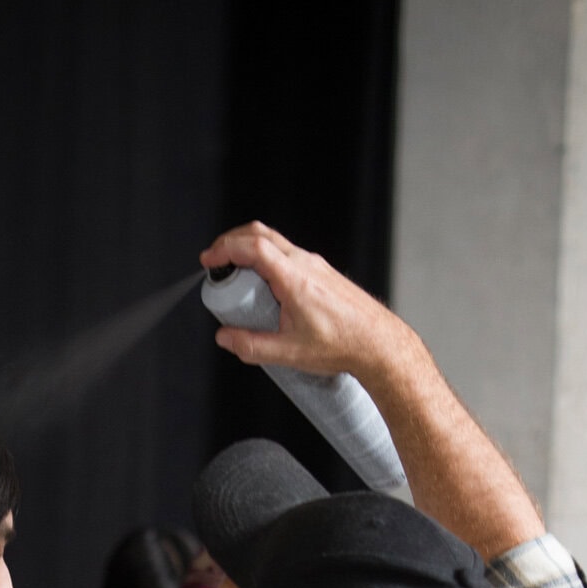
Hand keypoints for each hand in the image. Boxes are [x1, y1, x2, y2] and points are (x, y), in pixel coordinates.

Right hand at [200, 220, 395, 382]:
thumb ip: (252, 346)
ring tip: (236, 275)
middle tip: (216, 260)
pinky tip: (264, 284)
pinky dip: (267, 258)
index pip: (253, 247)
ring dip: (250, 250)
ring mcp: (315, 264)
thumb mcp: (289, 353)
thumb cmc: (341, 345)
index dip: (225, 248)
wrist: (377, 342)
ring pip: (275, 241)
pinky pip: (288, 253)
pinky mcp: (321, 271)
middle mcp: (305, 263)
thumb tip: (225, 338)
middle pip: (261, 234)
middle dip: (232, 242)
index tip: (209, 259)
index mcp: (294, 278)